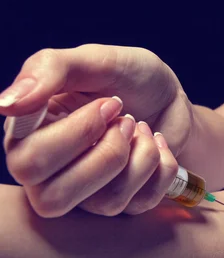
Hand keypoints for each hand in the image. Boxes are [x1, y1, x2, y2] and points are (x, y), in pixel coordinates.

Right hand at [1, 45, 194, 216]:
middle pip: (55, 197)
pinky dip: (162, 164)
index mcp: (29, 137)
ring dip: (140, 155)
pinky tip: (157, 142)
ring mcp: (88, 193)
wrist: (169, 95)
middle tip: (125, 117)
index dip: (79, 133)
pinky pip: (143, 202)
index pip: (27, 163)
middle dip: (108, 152)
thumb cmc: (127, 76)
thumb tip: (6, 104)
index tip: (110, 103)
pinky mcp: (125, 201)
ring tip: (141, 127)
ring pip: (106, 203)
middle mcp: (49, 174)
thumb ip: (49, 69)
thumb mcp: (94, 59)